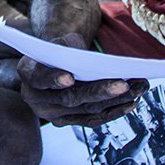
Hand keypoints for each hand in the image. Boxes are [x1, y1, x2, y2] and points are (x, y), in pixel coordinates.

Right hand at [18, 33, 148, 125]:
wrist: (50, 68)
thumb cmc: (57, 51)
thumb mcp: (58, 42)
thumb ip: (68, 47)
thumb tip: (88, 59)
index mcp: (27, 73)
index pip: (39, 77)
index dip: (54, 77)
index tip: (70, 77)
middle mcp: (35, 98)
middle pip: (69, 98)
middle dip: (99, 91)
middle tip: (123, 84)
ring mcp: (52, 114)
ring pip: (85, 110)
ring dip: (114, 101)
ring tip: (137, 89)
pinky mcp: (67, 122)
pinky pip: (92, 120)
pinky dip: (113, 112)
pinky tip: (131, 102)